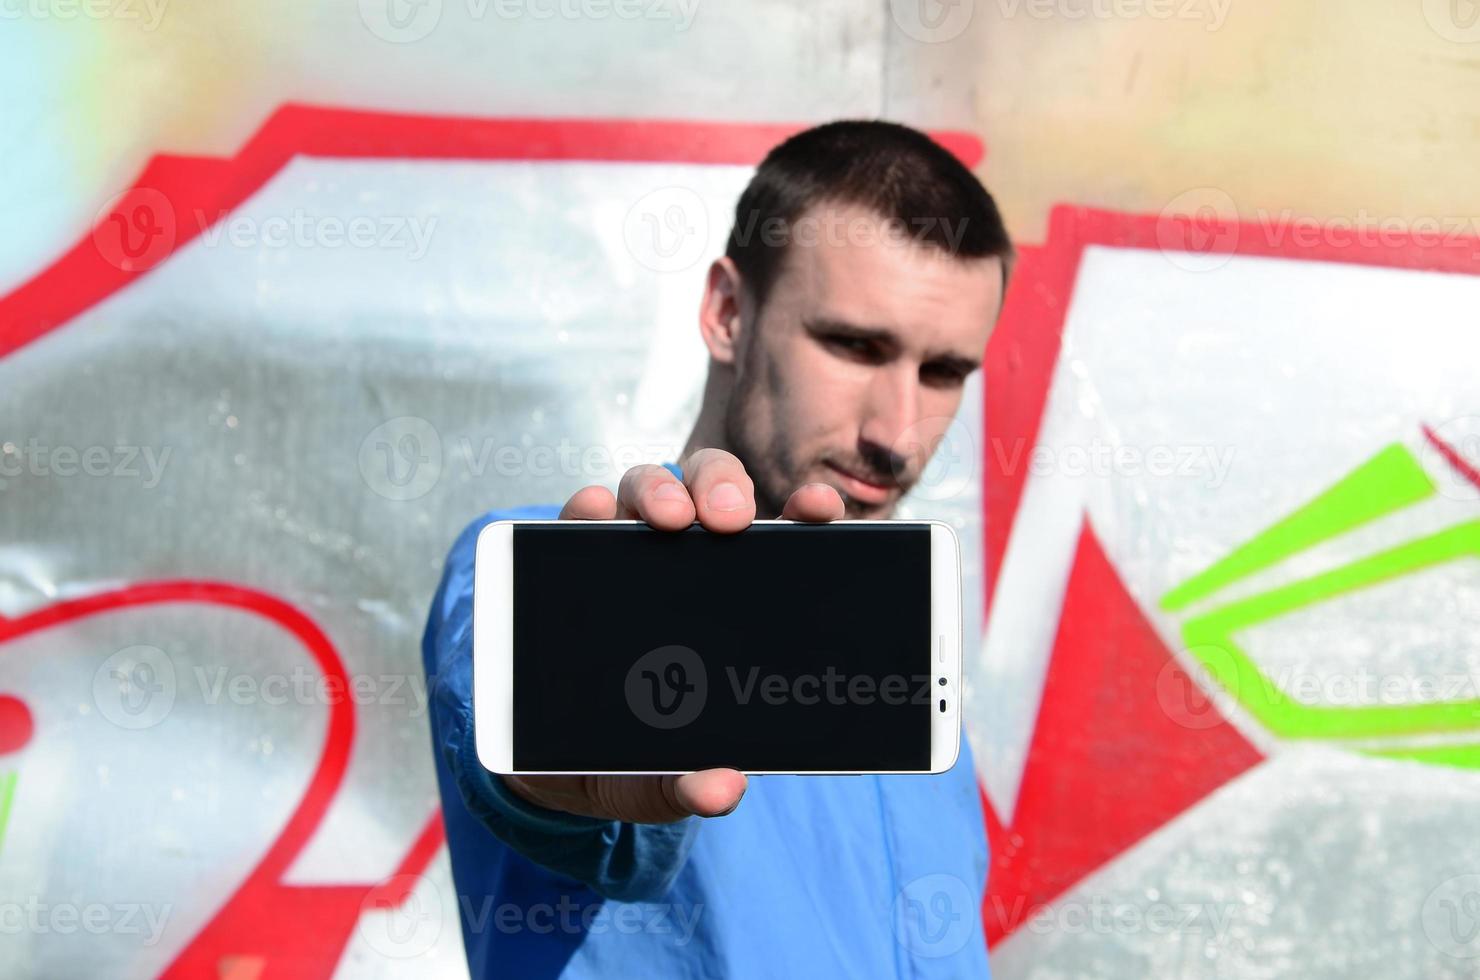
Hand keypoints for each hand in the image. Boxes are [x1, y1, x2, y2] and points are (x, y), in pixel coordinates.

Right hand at [501, 448, 845, 823]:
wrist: (552, 769)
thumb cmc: (633, 757)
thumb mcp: (664, 779)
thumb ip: (691, 787)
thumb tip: (722, 791)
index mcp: (736, 595)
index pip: (779, 537)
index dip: (803, 511)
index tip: (820, 510)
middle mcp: (684, 558)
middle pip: (711, 490)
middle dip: (724, 490)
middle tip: (730, 522)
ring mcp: (625, 551)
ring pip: (647, 488)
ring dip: (659, 491)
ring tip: (668, 519)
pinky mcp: (567, 557)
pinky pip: (578, 515)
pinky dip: (587, 506)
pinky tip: (593, 512)